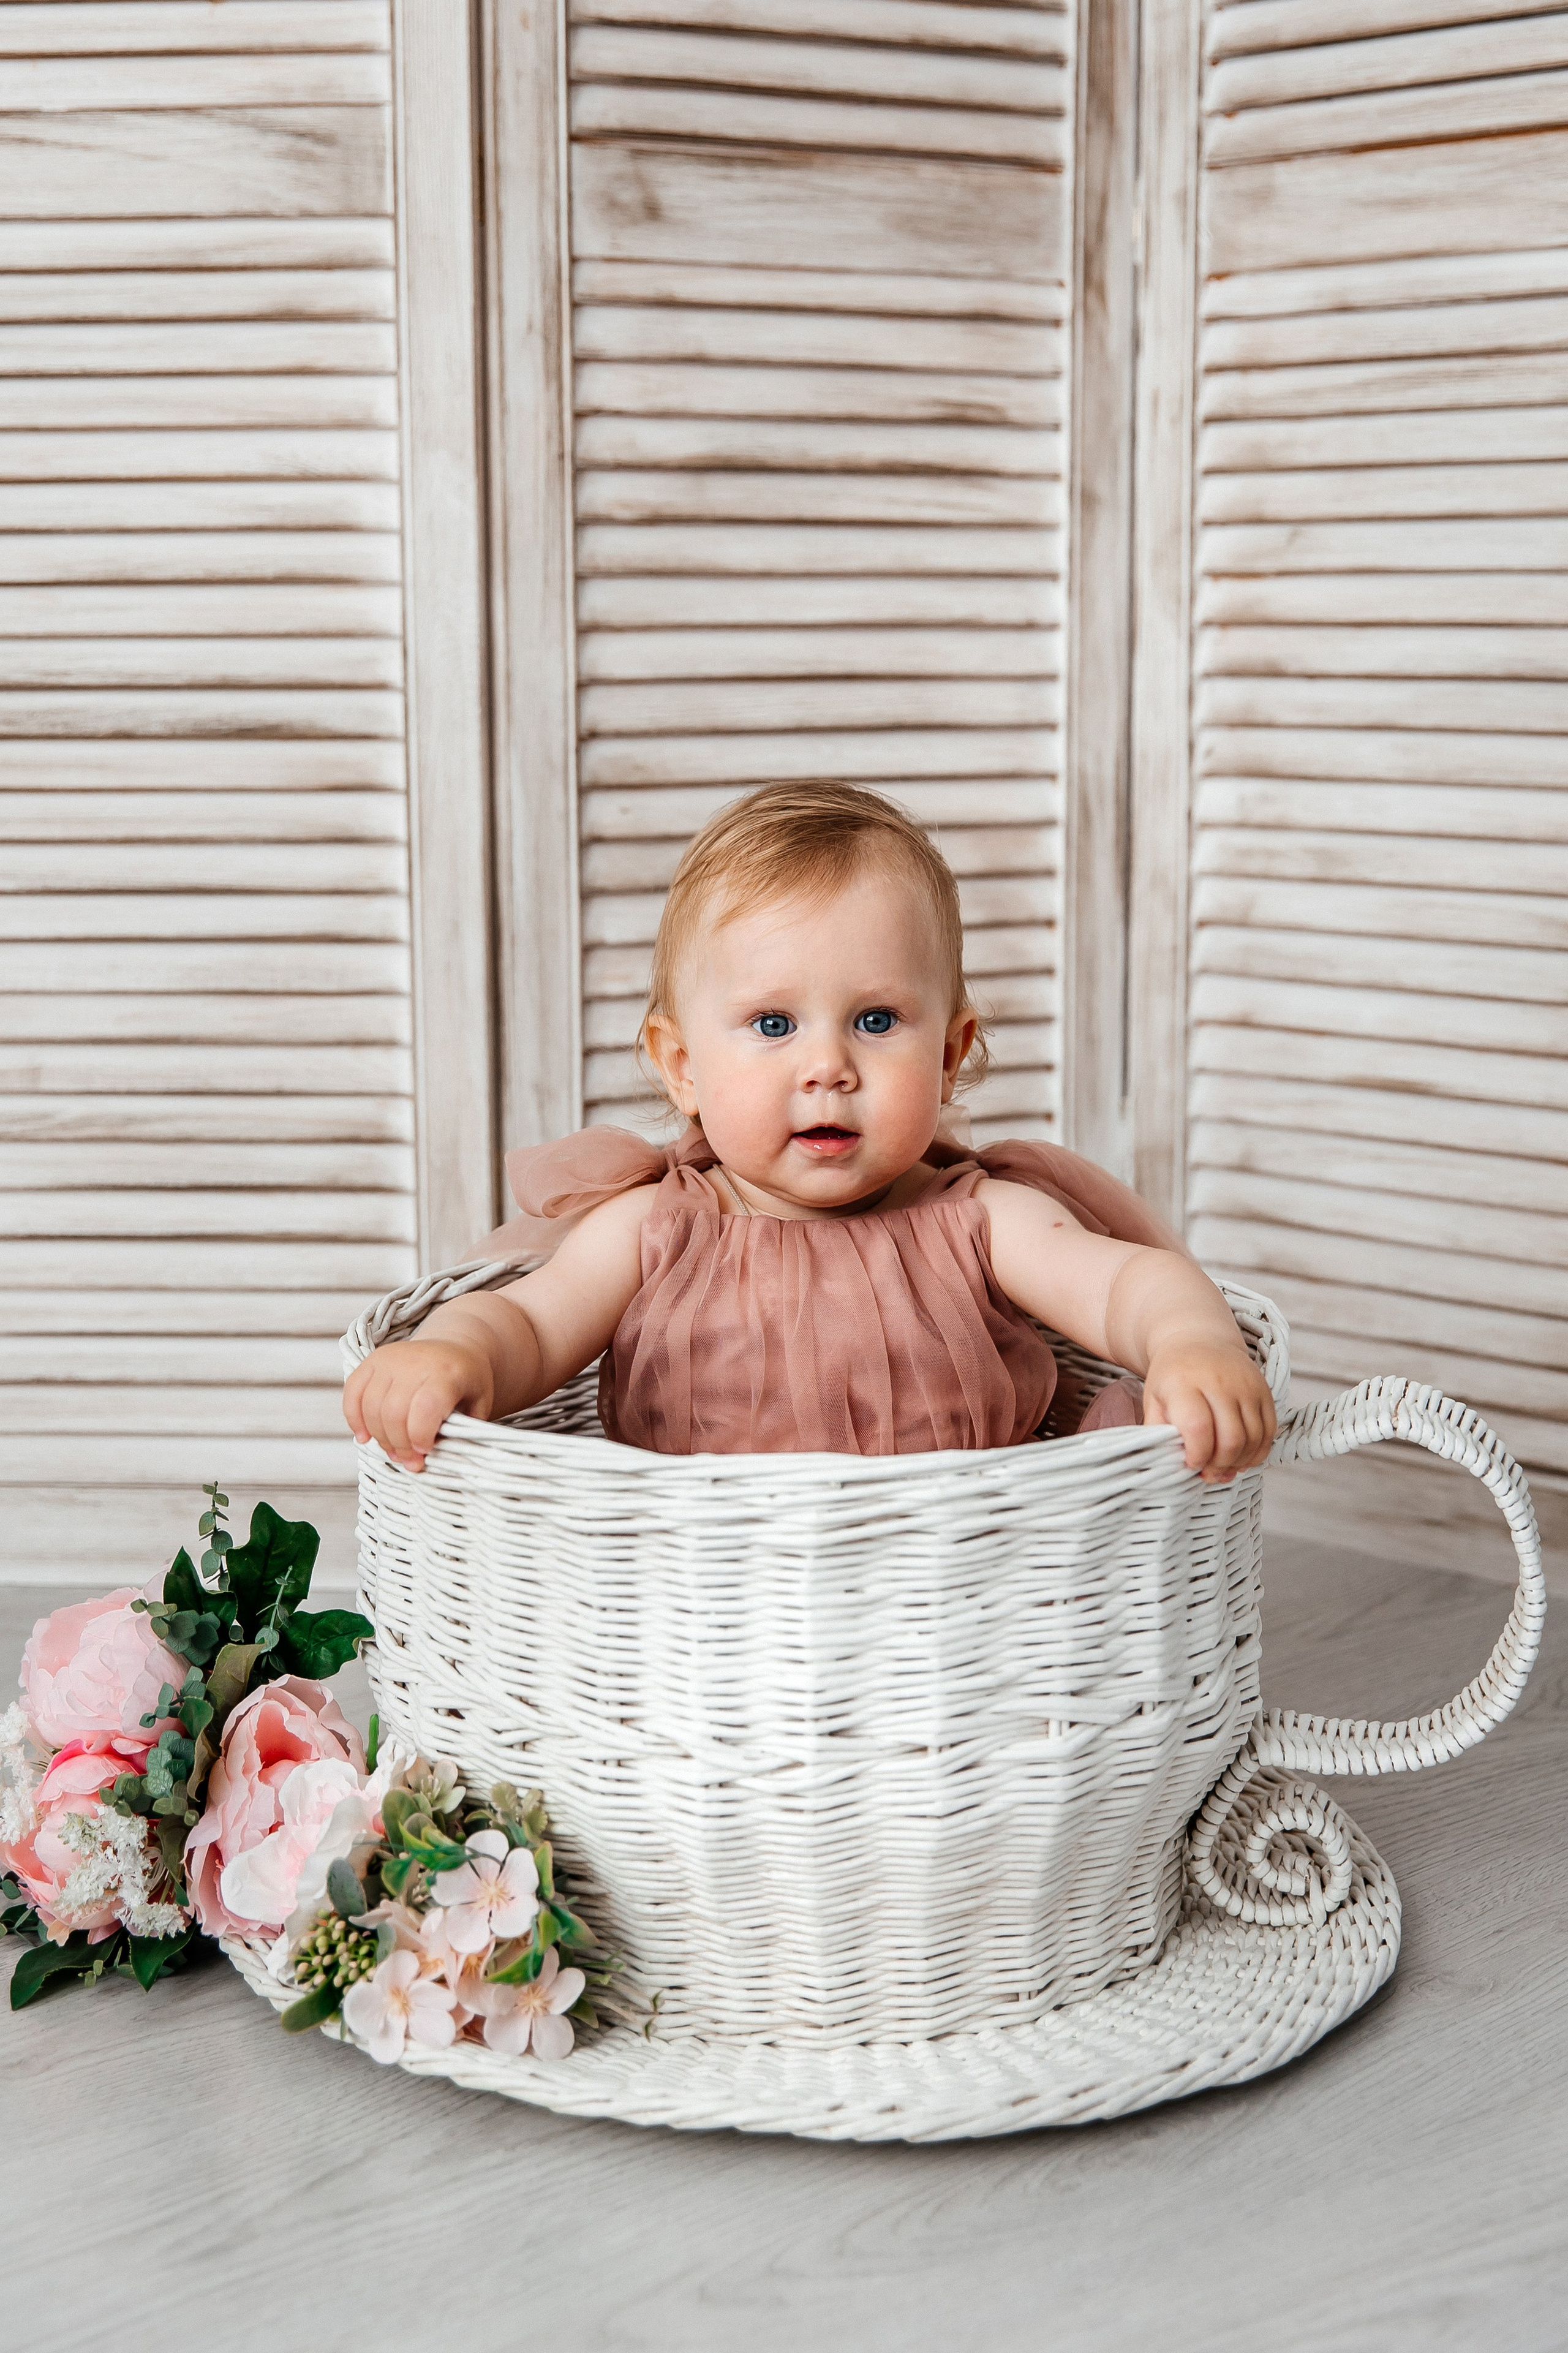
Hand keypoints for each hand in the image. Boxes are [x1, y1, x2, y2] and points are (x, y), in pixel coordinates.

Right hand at [342, 1339, 494, 1471]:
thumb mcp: (478, 1405)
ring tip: (395, 1451)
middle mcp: (415, 1361)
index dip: (419, 1436)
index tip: (424, 1453)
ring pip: (371, 1407)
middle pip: (393, 1412)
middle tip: (410, 1461)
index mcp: (447, 1373)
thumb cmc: (468, 1382)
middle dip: (400, 1445)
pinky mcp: (373, 1360)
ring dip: (380, 1437)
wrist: (456, 1348)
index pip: (424, 1407)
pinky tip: (365, 1436)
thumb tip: (438, 1461)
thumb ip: (463, 1432)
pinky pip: (352, 1392)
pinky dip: (354, 1418)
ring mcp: (390, 1359)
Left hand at [1143, 1341, 1275, 1482]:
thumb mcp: (1154, 1400)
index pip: (1198, 1428)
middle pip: (1231, 1438)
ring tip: (1224, 1469)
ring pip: (1253, 1438)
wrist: (1198, 1340)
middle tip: (1209, 1474)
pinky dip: (1258, 1452)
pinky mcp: (1264, 1390)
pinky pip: (1269, 1431)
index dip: (1197, 1455)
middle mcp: (1219, 1382)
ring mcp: (1245, 1385)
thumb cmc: (1172, 1377)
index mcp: (1184, 1384)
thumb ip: (1158, 1433)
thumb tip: (1170, 1467)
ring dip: (1240, 1462)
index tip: (1191, 1464)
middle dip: (1220, 1465)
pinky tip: (1243, 1458)